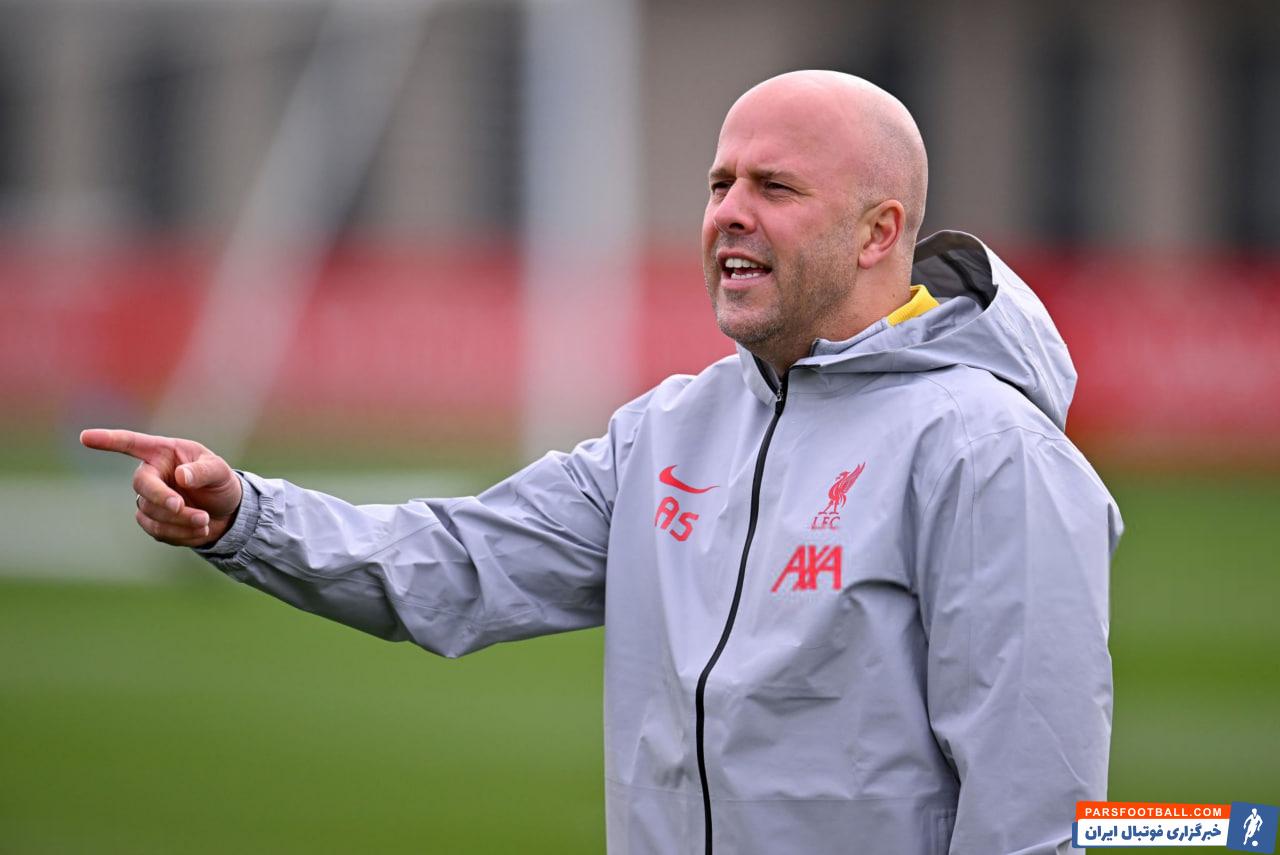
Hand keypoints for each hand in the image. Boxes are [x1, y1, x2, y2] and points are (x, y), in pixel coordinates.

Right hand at [80, 429, 242, 547]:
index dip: (108, 440)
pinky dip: (182, 533)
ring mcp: (148, 499)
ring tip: (206, 520)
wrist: (226, 512)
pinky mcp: (151, 521)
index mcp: (163, 453)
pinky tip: (201, 529)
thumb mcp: (220, 471)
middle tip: (181, 507)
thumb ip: (203, 470)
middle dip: (162, 498)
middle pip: (141, 486)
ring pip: (152, 513)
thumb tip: (180, 476)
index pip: (131, 444)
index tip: (85, 437)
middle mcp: (151, 474)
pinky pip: (158, 531)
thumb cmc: (219, 482)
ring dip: (180, 520)